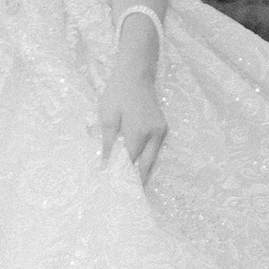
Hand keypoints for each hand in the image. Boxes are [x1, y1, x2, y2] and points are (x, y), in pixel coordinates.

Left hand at [96, 35, 167, 183]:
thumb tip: (105, 166)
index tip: (114, 190)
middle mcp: (155, 135)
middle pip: (147, 165)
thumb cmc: (118, 93)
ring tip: (129, 183)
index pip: (131, 162)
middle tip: (127, 195)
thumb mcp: (107, 117)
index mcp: (139, 133)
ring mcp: (161, 131)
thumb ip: (108, 143)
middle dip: (137, 181)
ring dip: (142, 170)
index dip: (123, 176)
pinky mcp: (163, 128)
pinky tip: (136, 164)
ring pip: (152, 158)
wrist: (136, 73)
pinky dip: (145, 158)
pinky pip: (154, 149)